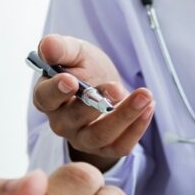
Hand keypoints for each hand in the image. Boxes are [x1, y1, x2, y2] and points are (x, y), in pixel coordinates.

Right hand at [32, 34, 154, 172]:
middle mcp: (61, 122)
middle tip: (115, 87)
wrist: (104, 85)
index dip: (57, 91)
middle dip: (95, 103)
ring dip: (124, 116)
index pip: (45, 98)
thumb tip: (47, 46)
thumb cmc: (83, 68)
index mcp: (47, 98)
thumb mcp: (75, 52)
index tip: (71, 80)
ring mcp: (82, 139)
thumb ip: (61, 48)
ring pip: (100, 136)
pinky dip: (137, 129)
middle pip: (74, 119)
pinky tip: (149, 107)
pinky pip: (120, 146)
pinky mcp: (104, 148)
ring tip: (144, 96)